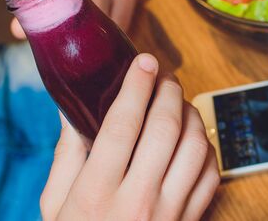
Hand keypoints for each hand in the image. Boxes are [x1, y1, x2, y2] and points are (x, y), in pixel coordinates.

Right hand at [40, 54, 219, 219]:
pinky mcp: (190, 220)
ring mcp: (170, 213)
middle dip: (168, 91)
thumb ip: (67, 155)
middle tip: (164, 77)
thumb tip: (76, 109)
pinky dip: (207, 148)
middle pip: (165, 128)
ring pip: (195, 146)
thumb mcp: (55, 204)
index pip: (123, 124)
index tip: (143, 61)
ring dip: (191, 115)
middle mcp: (137, 201)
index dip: (136, 85)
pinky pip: (212, 175)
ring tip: (179, 103)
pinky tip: (194, 138)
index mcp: (96, 193)